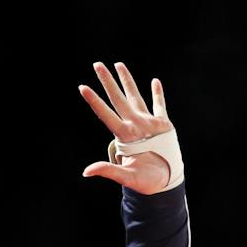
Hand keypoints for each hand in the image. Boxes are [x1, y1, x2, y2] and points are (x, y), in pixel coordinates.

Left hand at [78, 61, 173, 193]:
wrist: (163, 182)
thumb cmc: (144, 181)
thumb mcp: (126, 177)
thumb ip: (108, 171)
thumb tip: (86, 171)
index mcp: (124, 137)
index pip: (106, 114)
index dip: (94, 101)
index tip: (82, 87)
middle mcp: (133, 126)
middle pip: (117, 98)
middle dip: (107, 81)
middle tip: (97, 64)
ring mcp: (147, 123)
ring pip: (135, 96)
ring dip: (127, 81)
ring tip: (118, 64)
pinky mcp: (162, 125)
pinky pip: (159, 105)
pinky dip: (158, 93)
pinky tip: (154, 81)